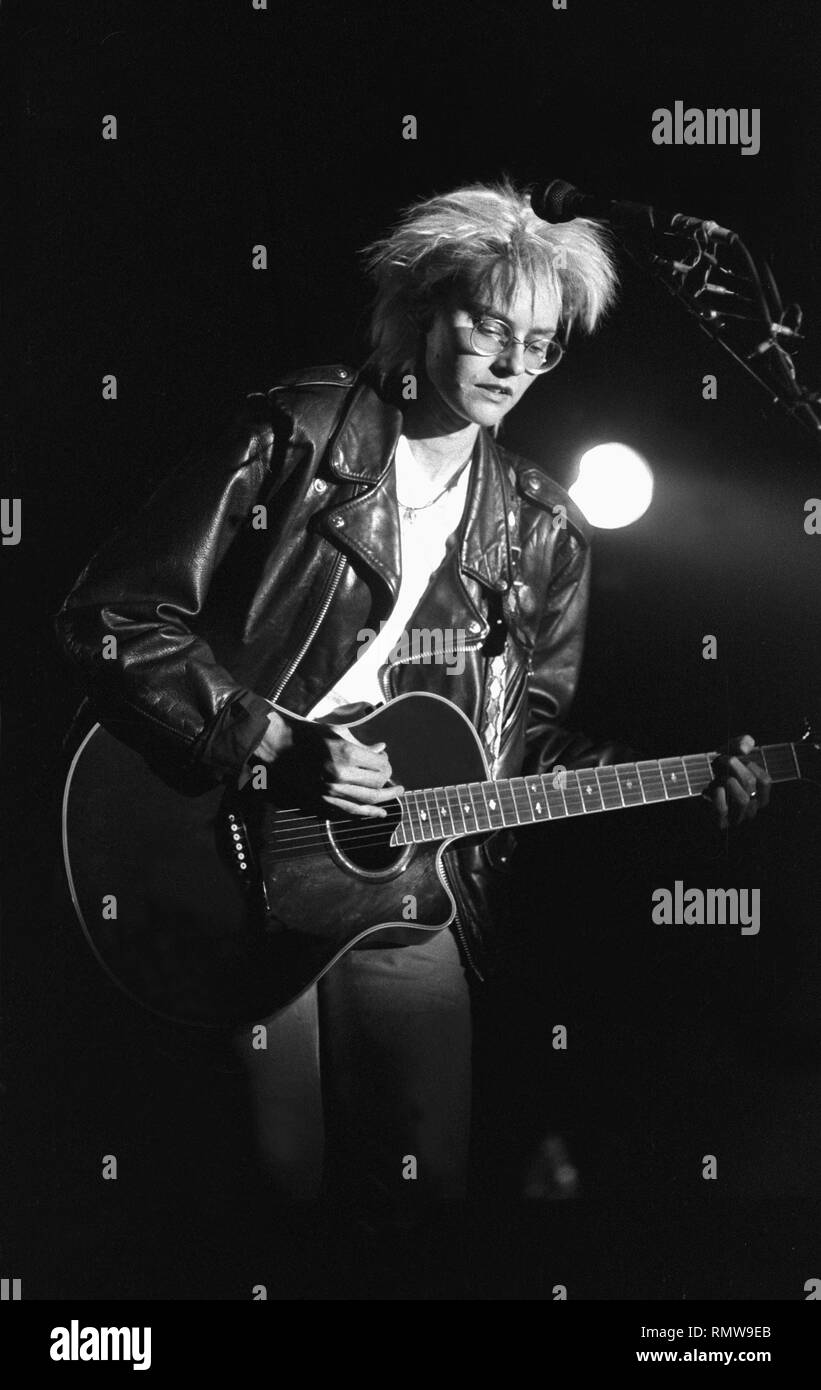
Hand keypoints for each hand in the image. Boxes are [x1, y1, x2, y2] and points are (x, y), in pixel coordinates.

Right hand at [249, 708, 402, 817]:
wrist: (279, 746)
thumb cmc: (308, 734)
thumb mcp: (338, 732)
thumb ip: (362, 744)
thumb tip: (382, 750)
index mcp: (345, 753)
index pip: (379, 765)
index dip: (387, 764)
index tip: (386, 761)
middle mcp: (340, 774)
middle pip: (377, 784)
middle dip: (389, 782)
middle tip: (395, 781)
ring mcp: (330, 790)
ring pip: (368, 800)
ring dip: (385, 800)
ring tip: (396, 796)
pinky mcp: (322, 800)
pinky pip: (350, 811)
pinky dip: (367, 813)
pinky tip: (379, 813)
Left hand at [703, 733, 771, 829]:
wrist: (697, 788)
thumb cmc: (719, 772)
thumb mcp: (731, 753)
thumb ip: (741, 744)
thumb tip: (745, 747)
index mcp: (760, 795)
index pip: (765, 781)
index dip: (751, 765)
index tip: (736, 757)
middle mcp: (752, 808)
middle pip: (750, 784)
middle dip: (734, 767)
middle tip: (721, 760)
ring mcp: (738, 817)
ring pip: (743, 800)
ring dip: (728, 782)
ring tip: (719, 777)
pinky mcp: (722, 823)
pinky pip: (723, 810)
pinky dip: (718, 796)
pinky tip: (713, 788)